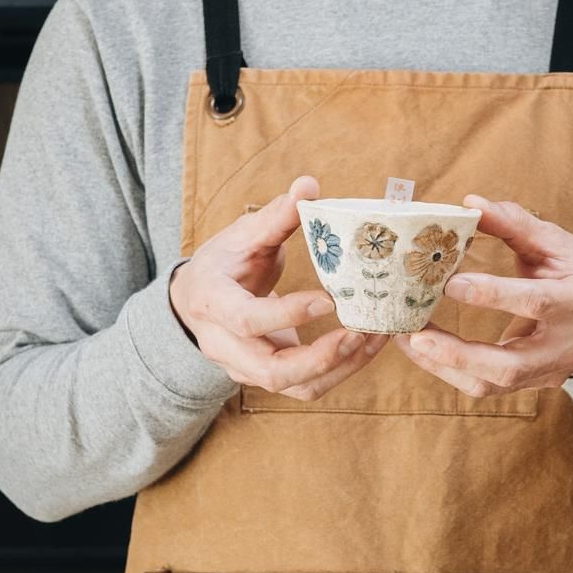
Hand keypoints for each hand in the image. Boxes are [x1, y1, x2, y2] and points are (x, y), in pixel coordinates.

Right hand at [170, 174, 387, 399]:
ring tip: (375, 338)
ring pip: (295, 386)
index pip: (247, 320)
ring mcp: (246, 368)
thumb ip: (275, 216)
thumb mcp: (242, 236)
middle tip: (359, 333)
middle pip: (271, 371)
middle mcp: (225, 345)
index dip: (287, 314)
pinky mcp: (268, 377)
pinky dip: (341, 371)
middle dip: (320, 358)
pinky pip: (307, 387)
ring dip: (340, 368)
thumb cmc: (223, 263)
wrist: (197, 300)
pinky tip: (368, 345)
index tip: (329, 300)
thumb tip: (309, 185)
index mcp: (212, 304)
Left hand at [393, 195, 572, 396]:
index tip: (450, 284)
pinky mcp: (533, 385)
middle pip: (510, 366)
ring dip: (446, 366)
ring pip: (494, 384)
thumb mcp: (558, 243)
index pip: (535, 302)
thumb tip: (470, 203)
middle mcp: (567, 346)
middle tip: (416, 336)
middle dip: (459, 353)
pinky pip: (487, 387)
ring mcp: (550, 372)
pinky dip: (451, 370)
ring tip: (407, 341)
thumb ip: (516, 224)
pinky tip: (423, 350)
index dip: (493, 294)